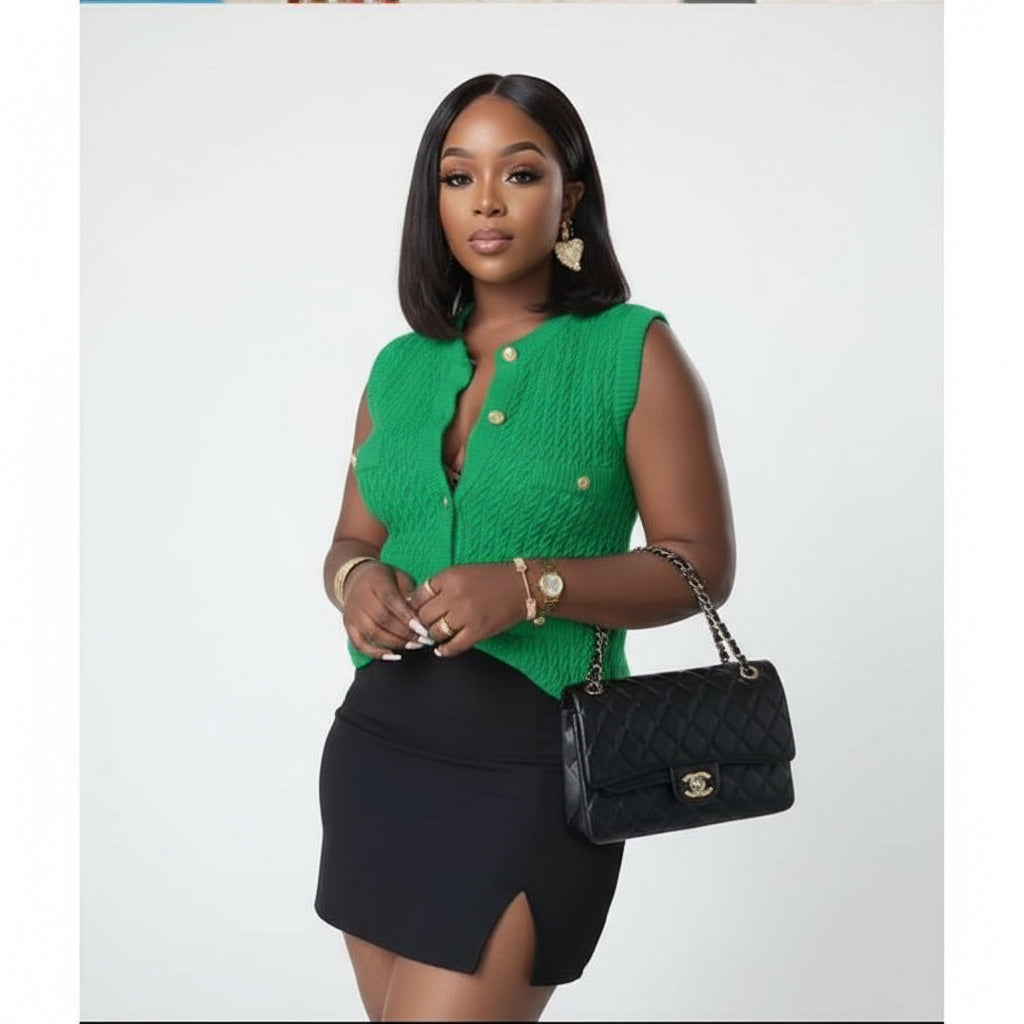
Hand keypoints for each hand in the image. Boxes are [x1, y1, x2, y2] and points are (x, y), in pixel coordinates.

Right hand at [343, 562, 430, 659]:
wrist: (355, 579)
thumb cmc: (384, 579)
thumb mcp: (399, 576)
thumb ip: (409, 592)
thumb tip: (421, 612)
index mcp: (376, 582)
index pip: (391, 600)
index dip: (407, 616)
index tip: (423, 628)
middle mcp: (361, 598)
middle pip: (383, 619)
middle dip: (405, 632)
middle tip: (423, 640)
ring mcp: (353, 614)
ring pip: (373, 633)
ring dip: (396, 643)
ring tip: (414, 646)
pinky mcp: (348, 626)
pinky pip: (360, 644)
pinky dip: (376, 653)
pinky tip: (394, 656)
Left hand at [406, 562, 526, 657]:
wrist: (522, 586)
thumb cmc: (491, 578)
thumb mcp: (462, 572)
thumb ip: (440, 585)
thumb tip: (415, 602)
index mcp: (449, 576)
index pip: (418, 595)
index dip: (415, 605)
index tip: (418, 611)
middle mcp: (454, 595)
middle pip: (423, 615)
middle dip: (422, 622)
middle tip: (426, 624)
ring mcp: (465, 615)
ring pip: (435, 632)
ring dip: (433, 635)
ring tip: (436, 634)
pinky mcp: (477, 631)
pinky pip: (453, 646)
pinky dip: (444, 650)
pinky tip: (442, 649)